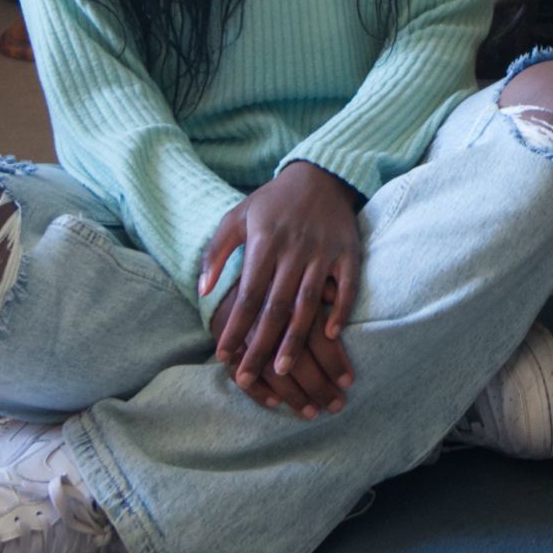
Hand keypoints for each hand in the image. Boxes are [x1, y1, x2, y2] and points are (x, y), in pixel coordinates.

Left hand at [196, 162, 362, 414]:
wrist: (321, 174)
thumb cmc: (272, 202)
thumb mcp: (237, 217)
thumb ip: (216, 252)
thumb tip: (203, 291)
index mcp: (264, 242)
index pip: (247, 294)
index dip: (235, 327)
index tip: (223, 356)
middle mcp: (294, 249)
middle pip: (275, 307)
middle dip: (260, 345)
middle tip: (249, 377)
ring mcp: (323, 252)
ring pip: (308, 303)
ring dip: (295, 338)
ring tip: (283, 370)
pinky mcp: (348, 252)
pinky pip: (347, 287)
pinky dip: (340, 312)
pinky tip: (331, 337)